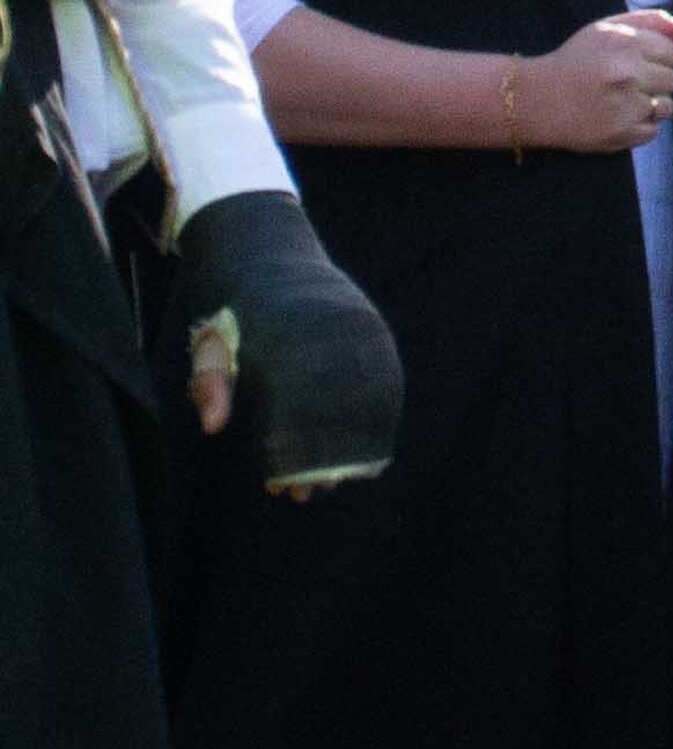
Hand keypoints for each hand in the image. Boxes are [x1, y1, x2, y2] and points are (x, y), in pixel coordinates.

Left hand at [173, 192, 402, 497]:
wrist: (272, 253)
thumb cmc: (233, 311)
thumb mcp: (209, 344)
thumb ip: (209, 382)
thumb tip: (212, 427)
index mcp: (285, 333)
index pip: (296, 406)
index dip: (290, 452)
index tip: (278, 485)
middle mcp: (328, 328)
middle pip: (336, 409)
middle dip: (322, 460)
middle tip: (304, 495)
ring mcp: (358, 326)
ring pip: (369, 397)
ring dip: (354, 445)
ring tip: (334, 481)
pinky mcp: (374, 328)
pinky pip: (387, 378)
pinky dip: (379, 417)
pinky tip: (363, 448)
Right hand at [526, 11, 672, 156]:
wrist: (537, 99)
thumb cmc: (576, 60)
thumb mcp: (608, 29)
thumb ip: (652, 22)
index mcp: (627, 43)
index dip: (658, 57)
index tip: (637, 61)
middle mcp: (628, 74)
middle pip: (672, 79)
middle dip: (654, 80)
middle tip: (626, 81)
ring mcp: (625, 106)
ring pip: (666, 107)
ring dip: (649, 104)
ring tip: (622, 100)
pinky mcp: (620, 134)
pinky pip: (652, 131)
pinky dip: (638, 126)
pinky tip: (616, 116)